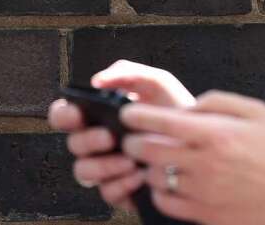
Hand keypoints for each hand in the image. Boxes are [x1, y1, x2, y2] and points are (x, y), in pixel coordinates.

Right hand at [48, 61, 195, 210]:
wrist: (201, 143)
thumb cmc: (174, 110)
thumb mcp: (156, 83)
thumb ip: (128, 72)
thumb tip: (98, 81)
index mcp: (98, 116)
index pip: (64, 115)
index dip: (63, 114)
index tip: (78, 112)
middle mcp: (96, 143)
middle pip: (72, 144)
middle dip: (87, 140)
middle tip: (110, 137)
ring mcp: (105, 168)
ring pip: (84, 171)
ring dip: (104, 165)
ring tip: (130, 159)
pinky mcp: (119, 190)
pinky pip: (107, 192)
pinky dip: (121, 184)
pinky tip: (140, 175)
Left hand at [119, 91, 264, 224]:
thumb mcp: (256, 111)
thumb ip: (217, 102)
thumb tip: (185, 110)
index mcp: (216, 134)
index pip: (162, 122)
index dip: (137, 116)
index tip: (128, 114)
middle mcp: (206, 164)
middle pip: (149, 151)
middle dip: (134, 141)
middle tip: (135, 138)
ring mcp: (204, 193)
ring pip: (155, 177)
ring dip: (148, 167)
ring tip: (155, 161)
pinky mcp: (205, 215)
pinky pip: (166, 203)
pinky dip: (159, 192)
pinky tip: (168, 184)